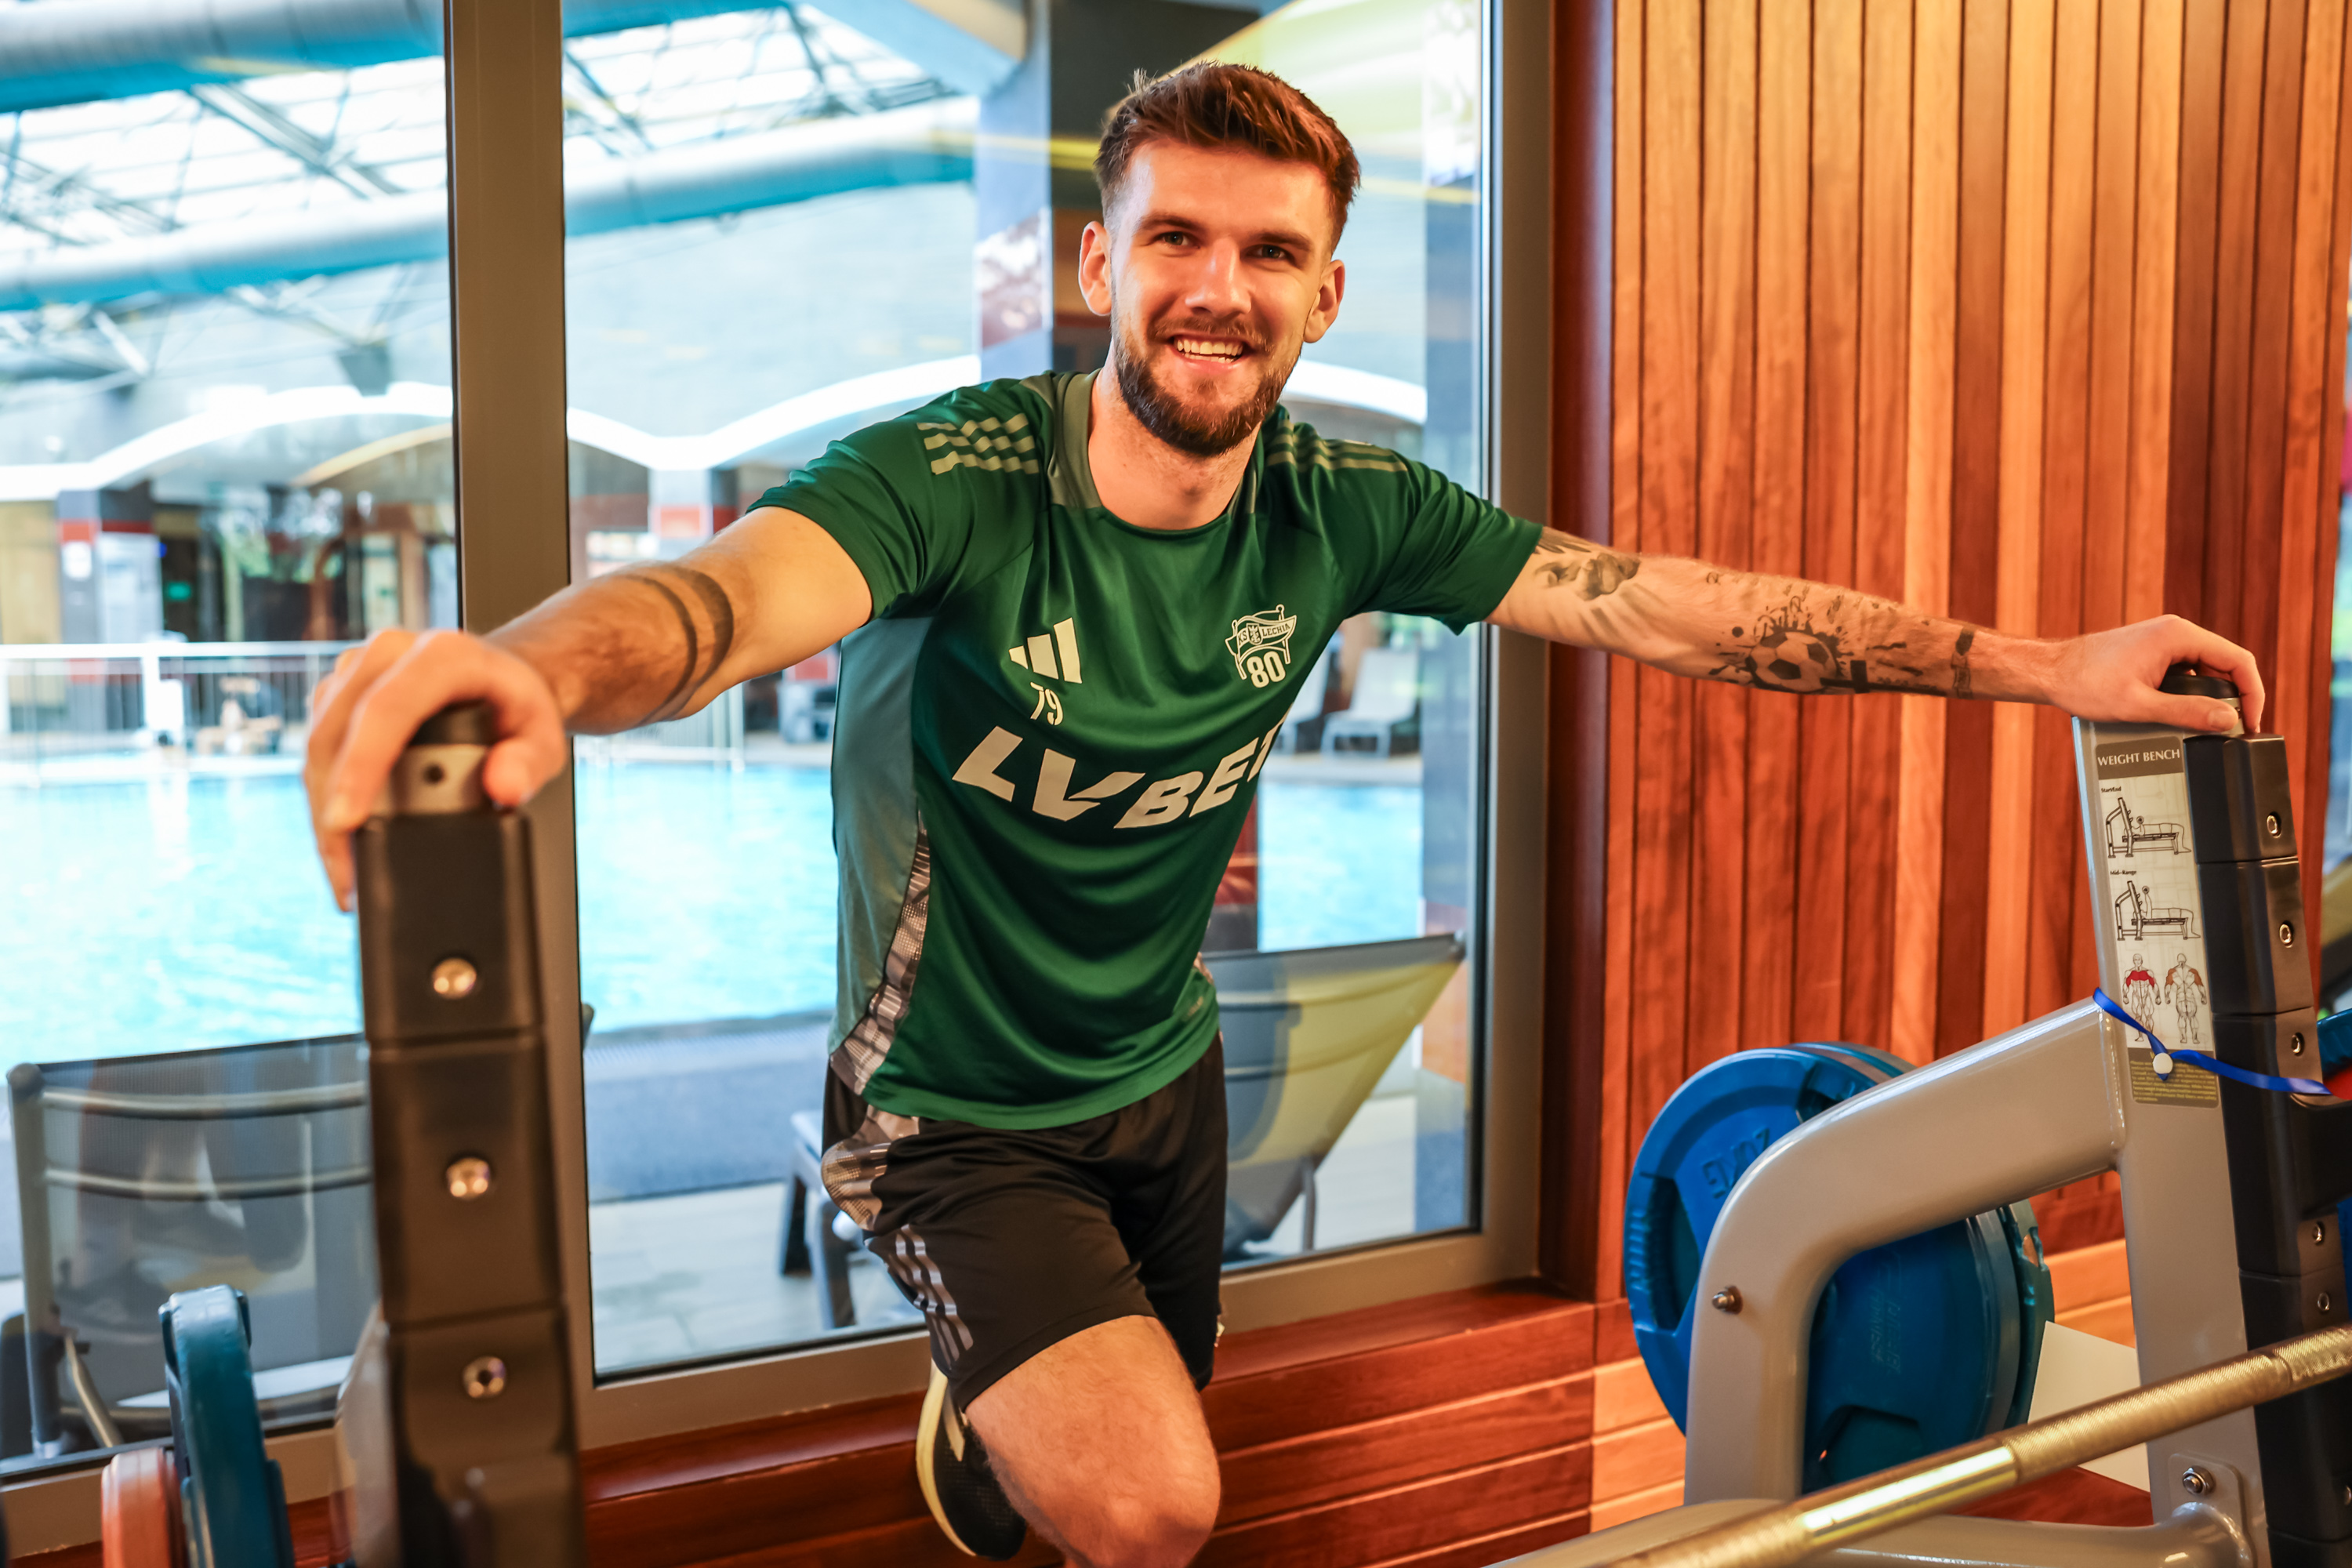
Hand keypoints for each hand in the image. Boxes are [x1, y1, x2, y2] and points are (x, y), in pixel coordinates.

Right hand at [304, 628, 569, 910]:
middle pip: (338, 732)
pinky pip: (319, 748)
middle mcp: (391, 654)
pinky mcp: (337, 693)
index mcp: (441, 656)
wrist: (497, 681)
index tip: (347, 821)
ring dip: (322, 810)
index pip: (387, 707)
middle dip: (332, 808)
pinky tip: (338, 842)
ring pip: (318, 744)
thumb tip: (505, 786)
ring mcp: (357, 671)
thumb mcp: (542, 737)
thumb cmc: (515, 708)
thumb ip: (530, 762)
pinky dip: (324, 798)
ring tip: (343, 872)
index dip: (361, 766)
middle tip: (346, 874)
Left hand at [2041, 615, 2264, 733]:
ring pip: (2205, 668)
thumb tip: (2228, 720)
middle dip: (2233, 696)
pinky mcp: (2152, 651)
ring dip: (2211, 695)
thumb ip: (2186, 712)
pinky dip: (2192, 691)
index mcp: (2179, 635)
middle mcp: (2175, 631)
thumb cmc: (2084, 682)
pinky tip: (2184, 713)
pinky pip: (2185, 671)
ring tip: (2210, 725)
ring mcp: (2163, 640)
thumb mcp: (2139, 705)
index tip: (2250, 721)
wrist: (2050, 671)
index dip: (2253, 693)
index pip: (2238, 660)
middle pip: (2225, 664)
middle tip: (2232, 729)